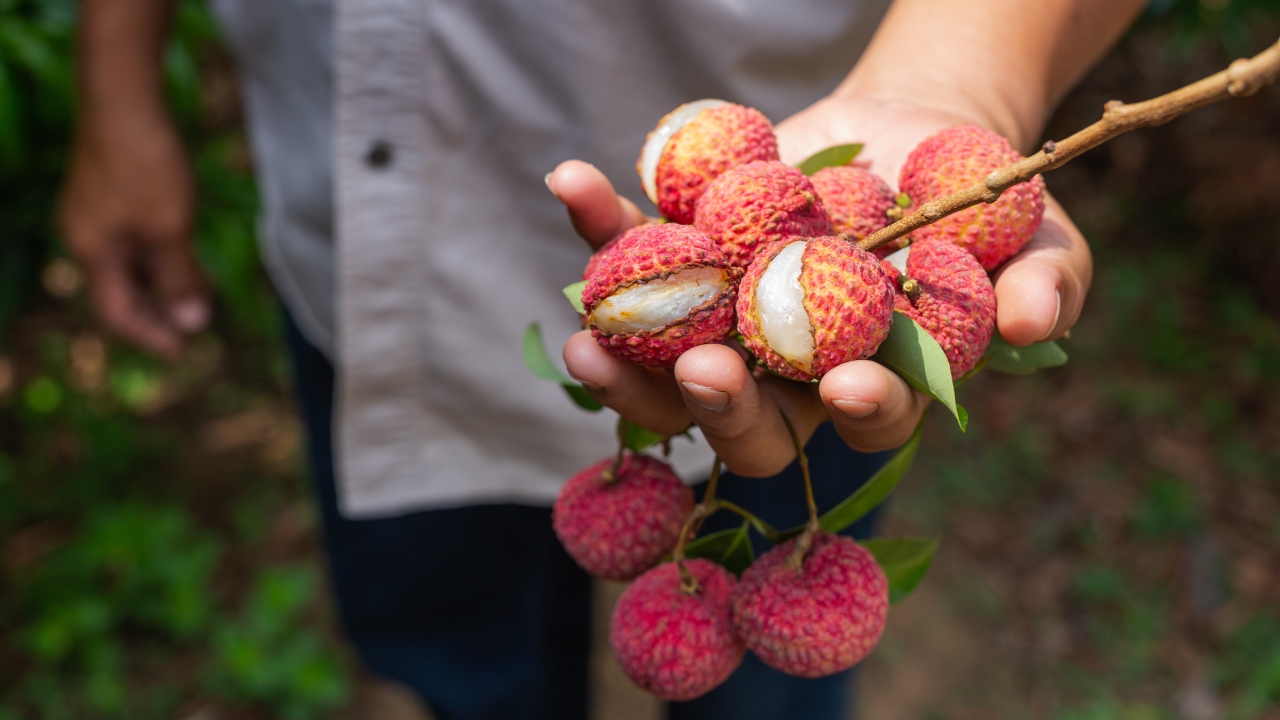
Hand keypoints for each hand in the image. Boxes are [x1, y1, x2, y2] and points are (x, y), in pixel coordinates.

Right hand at [58, 114, 208, 357]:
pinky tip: (186, 262)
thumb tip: (192, 322)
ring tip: (199, 302)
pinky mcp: (109, 195)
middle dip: (158, 314)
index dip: (152, 335)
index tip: (185, 352)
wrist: (124, 98)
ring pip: (130, 266)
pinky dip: (160, 258)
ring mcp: (95, 215)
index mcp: (90, 251)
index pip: (117, 312)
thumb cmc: (144, 164)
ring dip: (163, 286)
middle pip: (121, 291)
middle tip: (194, 332)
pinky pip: (133, 241)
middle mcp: (85, 236)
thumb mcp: (170, 227)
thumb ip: (179, 277)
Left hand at [551, 96, 1089, 476]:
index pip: (864, 420)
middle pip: (745, 418)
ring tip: (588, 328)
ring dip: (625, 355)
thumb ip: (1044, 284)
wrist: (912, 134)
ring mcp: (728, 321)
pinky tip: (574, 182)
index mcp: (873, 386)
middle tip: (702, 373)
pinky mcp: (686, 260)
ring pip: (664, 360)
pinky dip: (599, 222)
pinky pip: (631, 252)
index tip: (848, 386)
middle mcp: (789, 372)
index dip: (859, 412)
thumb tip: (1031, 324)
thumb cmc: (982, 207)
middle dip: (721, 406)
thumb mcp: (1037, 238)